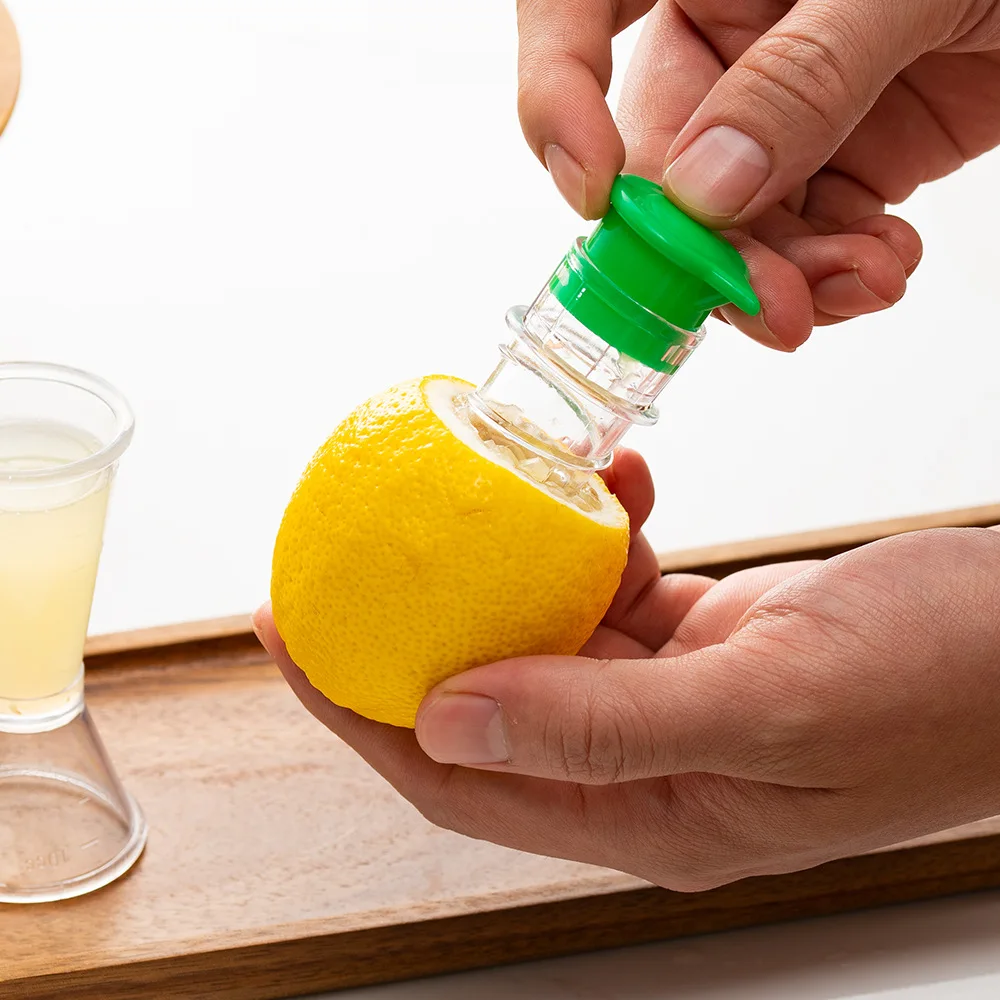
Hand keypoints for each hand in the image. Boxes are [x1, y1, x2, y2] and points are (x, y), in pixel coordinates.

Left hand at [255, 451, 999, 890]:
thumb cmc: (948, 683)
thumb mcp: (775, 698)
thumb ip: (607, 724)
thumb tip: (448, 721)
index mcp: (654, 814)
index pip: (461, 780)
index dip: (361, 712)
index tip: (293, 630)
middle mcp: (651, 763)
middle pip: (487, 702)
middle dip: (408, 628)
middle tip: (345, 546)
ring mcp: (678, 698)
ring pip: (549, 633)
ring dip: (509, 562)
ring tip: (482, 488)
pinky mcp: (708, 637)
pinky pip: (618, 584)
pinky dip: (597, 530)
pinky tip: (605, 482)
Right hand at [517, 0, 999, 348]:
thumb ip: (802, 77)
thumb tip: (703, 188)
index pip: (573, 18)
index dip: (555, 99)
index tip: (592, 190)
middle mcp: (730, 42)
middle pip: (659, 162)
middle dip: (702, 246)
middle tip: (754, 299)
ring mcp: (785, 113)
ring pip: (734, 226)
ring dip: (781, 278)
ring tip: (850, 286)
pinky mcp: (848, 164)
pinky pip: (808, 242)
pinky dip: (839, 276)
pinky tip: (880, 269)